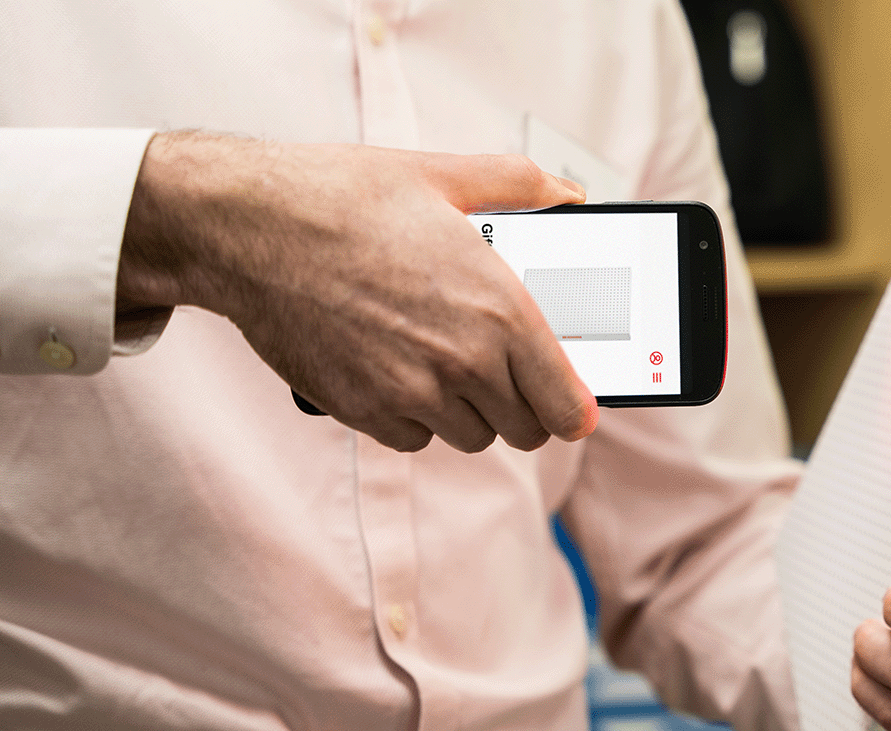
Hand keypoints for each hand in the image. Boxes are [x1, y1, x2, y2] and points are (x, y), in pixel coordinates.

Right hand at [118, 131, 597, 452]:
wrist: (249, 226)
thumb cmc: (344, 197)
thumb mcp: (445, 176)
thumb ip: (522, 186)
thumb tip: (567, 195)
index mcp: (501, 309)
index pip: (567, 405)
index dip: (574, 410)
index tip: (571, 407)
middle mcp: (465, 361)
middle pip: (525, 430)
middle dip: (523, 406)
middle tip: (506, 375)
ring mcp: (412, 393)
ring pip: (471, 437)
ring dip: (469, 412)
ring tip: (448, 364)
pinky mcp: (364, 412)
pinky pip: (415, 440)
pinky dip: (415, 418)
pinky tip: (400, 372)